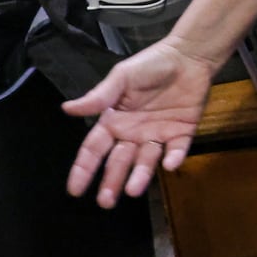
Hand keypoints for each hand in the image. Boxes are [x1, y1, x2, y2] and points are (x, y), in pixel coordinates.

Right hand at [62, 40, 217, 207]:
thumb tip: (67, 109)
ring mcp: (158, 134)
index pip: (95, 149)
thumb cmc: (151, 65)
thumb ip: (99, 96)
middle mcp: (134, 133)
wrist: (189, 55)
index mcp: (114, 121)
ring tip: (133, 190)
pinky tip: (169, 164)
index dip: (84, 169)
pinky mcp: (183, 132)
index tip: (74, 190)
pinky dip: (173, 157)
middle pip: (119, 161)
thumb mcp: (122, 77)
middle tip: (106, 201)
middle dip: (112, 181)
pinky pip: (177, 149)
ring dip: (140, 175)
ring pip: (146, 160)